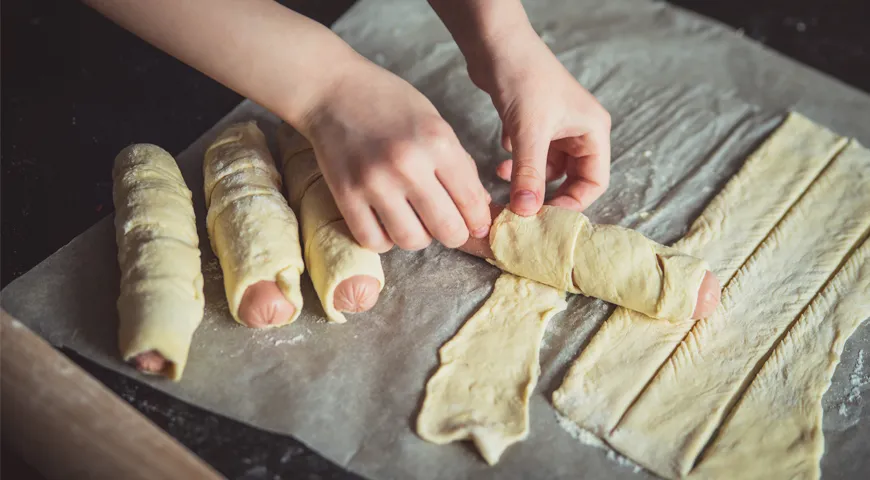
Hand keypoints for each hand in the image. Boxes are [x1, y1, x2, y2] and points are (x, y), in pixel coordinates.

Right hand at [298, 58, 490, 252]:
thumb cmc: (389, 103)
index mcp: (437, 142)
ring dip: (419, 237)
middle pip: (447, 229)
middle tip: (447, 226)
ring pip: (412, 240)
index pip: (471, 202)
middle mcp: (408, 164)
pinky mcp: (346, 195)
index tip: (475, 224)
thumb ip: (459, 164)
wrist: (332, 90)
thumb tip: (479, 208)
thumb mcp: (435, 122)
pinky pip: (374, 241)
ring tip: (414, 219)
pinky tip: (386, 222)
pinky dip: (385, 239)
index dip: (478, 220)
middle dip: (454, 234)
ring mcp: (374, 182)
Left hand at [469, 27, 611, 215]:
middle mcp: (579, 130)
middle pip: (573, 178)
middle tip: (524, 210)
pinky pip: (531, 156)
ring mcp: (557, 127)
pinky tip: (501, 162)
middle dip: (548, 194)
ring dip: (528, 179)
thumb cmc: (523, 78)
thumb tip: (526, 213)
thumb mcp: (529, 132)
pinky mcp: (534, 124)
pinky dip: (517, 165)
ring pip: (548, 169)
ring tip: (505, 180)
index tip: (546, 216)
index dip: (574, 203)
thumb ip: (529, 175)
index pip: (596, 181)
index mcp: (592, 131)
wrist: (496, 44)